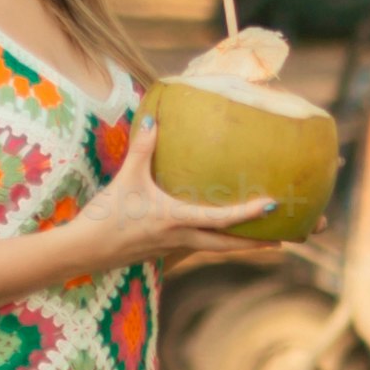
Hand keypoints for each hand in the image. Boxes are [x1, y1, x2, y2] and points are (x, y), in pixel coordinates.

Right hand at [72, 132, 278, 268]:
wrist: (83, 250)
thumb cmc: (105, 215)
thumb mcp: (126, 178)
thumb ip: (143, 148)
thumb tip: (155, 118)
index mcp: (176, 220)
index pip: (221, 218)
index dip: (248, 213)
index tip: (271, 204)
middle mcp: (179, 237)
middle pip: (227, 245)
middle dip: (256, 244)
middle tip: (285, 240)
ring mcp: (172, 248)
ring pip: (213, 248)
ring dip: (238, 246)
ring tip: (263, 241)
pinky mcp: (163, 252)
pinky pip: (196, 247)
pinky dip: (214, 243)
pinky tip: (218, 236)